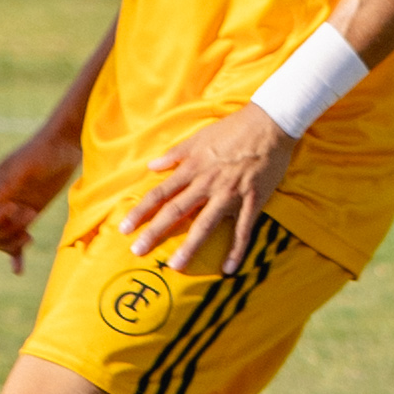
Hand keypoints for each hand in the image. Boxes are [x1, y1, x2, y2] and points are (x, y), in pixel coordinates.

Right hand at [0, 116, 80, 267]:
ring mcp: (12, 211)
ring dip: (12, 242)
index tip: (15, 208)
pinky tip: (18, 270)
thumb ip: (6, 183)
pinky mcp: (27, 217)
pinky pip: (16, 242)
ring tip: (30, 235)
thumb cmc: (43, 152)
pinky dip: (15, 256)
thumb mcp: (25, 166)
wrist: (64, 148)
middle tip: (29, 215)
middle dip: (6, 231)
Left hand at [118, 107, 295, 273]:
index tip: (125, 228)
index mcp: (191, 169)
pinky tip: (229, 269)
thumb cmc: (232, 129)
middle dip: (155, 232)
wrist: (269, 125)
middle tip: (138, 251)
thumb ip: (174, 154)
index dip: (140, 211)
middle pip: (176, 211)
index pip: (159, 194)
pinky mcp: (253, 200)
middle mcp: (206, 184)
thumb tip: (151, 166)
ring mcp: (230, 194)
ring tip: (176, 265)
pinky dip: (237, 250)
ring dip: (190, 246)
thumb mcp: (197, 137)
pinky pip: (244, 229)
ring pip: (205, 224)